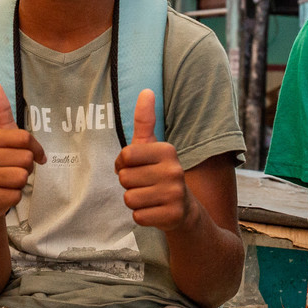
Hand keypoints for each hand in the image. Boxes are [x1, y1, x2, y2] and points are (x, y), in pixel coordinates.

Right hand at [0, 81, 44, 219]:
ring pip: (22, 177)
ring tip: (8, 181)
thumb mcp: (1, 136)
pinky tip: (3, 194)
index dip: (35, 148)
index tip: (33, 154)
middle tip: (13, 169)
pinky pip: (16, 195)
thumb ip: (0, 110)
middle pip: (26, 159)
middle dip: (26, 167)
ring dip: (20, 182)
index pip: (24, 138)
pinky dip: (14, 197)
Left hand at [114, 90, 192, 230]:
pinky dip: (142, 216)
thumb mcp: (152, 147)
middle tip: (146, 185)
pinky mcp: (172, 216)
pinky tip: (155, 211)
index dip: (123, 164)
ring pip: (129, 199)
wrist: (184, 210)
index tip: (137, 167)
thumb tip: (146, 91)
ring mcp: (175, 194)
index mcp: (167, 150)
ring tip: (150, 198)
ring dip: (135, 201)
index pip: (125, 156)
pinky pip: (138, 216)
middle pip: (124, 178)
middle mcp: (174, 171)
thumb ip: (145, 121)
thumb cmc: (160, 174)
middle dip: (129, 184)